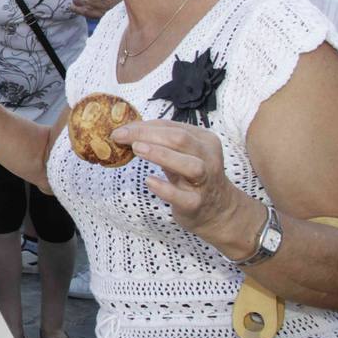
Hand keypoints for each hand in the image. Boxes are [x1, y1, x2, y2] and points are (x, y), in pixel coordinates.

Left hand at [110, 119, 249, 245]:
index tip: (120, 129)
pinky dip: (165, 188)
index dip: (144, 126)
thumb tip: (127, 130)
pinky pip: (181, 196)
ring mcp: (205, 182)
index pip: (172, 127)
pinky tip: (149, 181)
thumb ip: (161, 141)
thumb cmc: (192, 177)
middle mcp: (208, 158)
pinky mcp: (196, 204)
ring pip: (189, 165)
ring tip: (137, 149)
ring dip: (161, 154)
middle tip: (120, 136)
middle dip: (147, 135)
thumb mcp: (181, 155)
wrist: (217, 211)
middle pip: (180, 140)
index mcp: (204, 141)